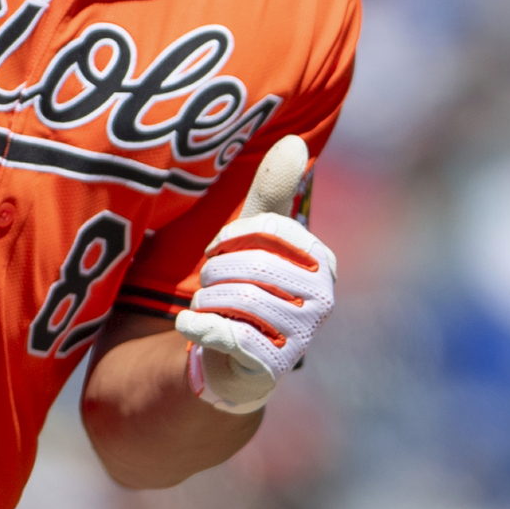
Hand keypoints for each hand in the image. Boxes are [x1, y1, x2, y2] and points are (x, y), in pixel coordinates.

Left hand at [175, 134, 336, 414]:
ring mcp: (300, 337)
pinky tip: (187, 324)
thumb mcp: (257, 238)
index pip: (269, 229)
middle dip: (216, 269)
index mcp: (322, 263)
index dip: (232, 235)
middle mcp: (322, 301)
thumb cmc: (251, 287)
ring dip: (207, 298)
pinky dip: (198, 326)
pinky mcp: (271, 367)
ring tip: (207, 304)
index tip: (218, 246)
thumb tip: (294, 141)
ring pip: (237, 298)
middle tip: (207, 280)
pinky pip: (227, 335)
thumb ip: (273, 192)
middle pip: (252, 265)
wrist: (236, 359)